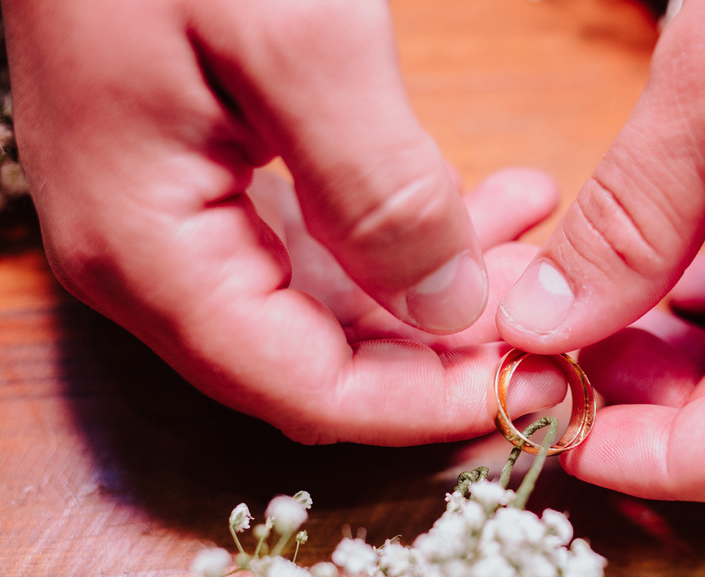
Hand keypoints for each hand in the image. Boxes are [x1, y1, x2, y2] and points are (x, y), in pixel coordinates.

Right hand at [2, 0, 556, 444]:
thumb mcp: (298, 42)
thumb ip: (379, 192)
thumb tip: (452, 313)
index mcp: (151, 256)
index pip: (307, 392)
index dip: (428, 407)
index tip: (532, 381)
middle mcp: (153, 265)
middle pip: (323, 365)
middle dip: (448, 349)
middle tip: (554, 310)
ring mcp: (175, 225)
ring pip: (334, 310)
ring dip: (442, 289)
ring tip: (532, 229)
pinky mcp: (206, 181)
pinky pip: (321, 248)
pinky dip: (408, 237)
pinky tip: (486, 200)